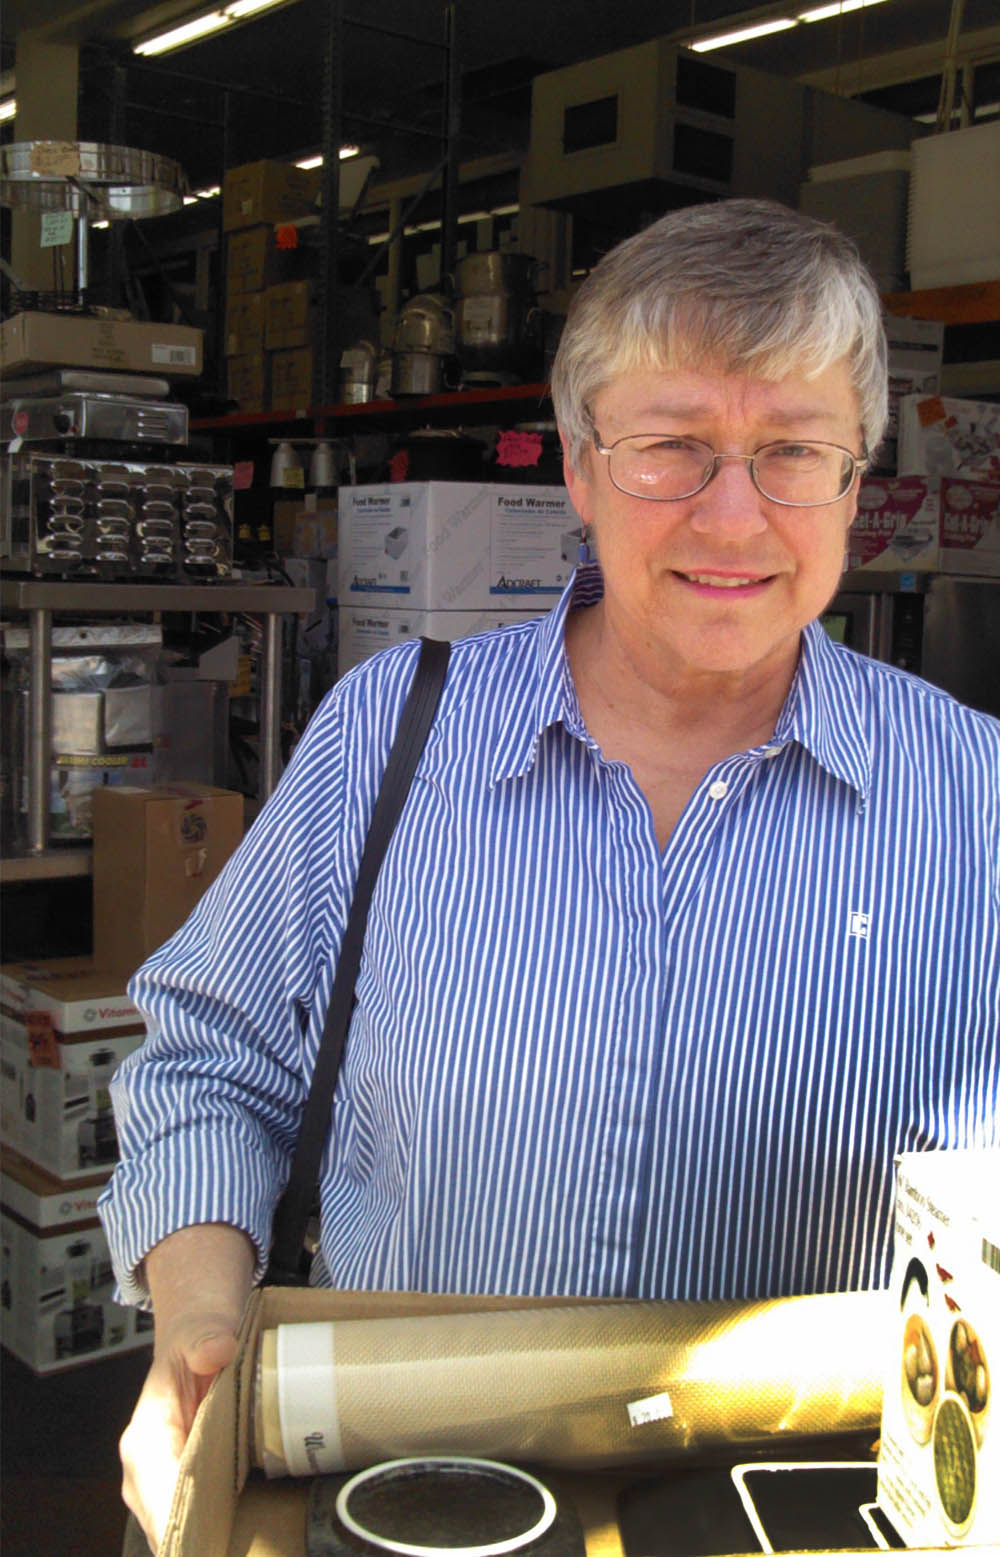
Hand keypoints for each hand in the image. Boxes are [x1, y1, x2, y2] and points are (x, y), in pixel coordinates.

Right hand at [119, 1225, 254, 1552]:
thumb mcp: (200, 1330)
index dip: (192, 1527)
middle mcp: (146, 1476)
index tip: (223, 1535)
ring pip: (186, 1533)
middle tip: (251, 1542)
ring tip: (256, 1537)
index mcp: (144, 1444)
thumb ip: (205, 1339)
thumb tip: (217, 1351)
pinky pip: (200, 1522)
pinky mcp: (185, 1489)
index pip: (162, 1503)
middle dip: (209, 1539)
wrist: (197, 1335)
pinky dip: (222, 1529)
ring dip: (217, 1537)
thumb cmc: (196, 1338)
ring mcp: (163, 1487)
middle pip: (174, 1531)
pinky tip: (255, 1528)